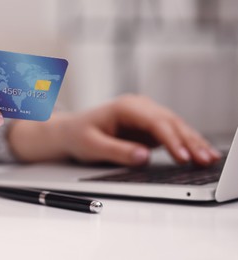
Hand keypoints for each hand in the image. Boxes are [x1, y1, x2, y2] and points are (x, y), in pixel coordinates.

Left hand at [8, 94, 220, 165]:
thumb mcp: (92, 146)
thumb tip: (143, 156)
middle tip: (204, 159)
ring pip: (175, 127)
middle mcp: (139, 107)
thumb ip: (117, 151)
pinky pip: (172, 134)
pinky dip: (186, 144)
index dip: (170, 139)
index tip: (182, 156)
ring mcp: (146, 115)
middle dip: (188, 141)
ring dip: (192, 142)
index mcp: (125, 107)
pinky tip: (200, 154)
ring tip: (209, 158)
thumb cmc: (78, 136)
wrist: (70, 132)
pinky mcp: (149, 127)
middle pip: (170, 122)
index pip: (155, 121)